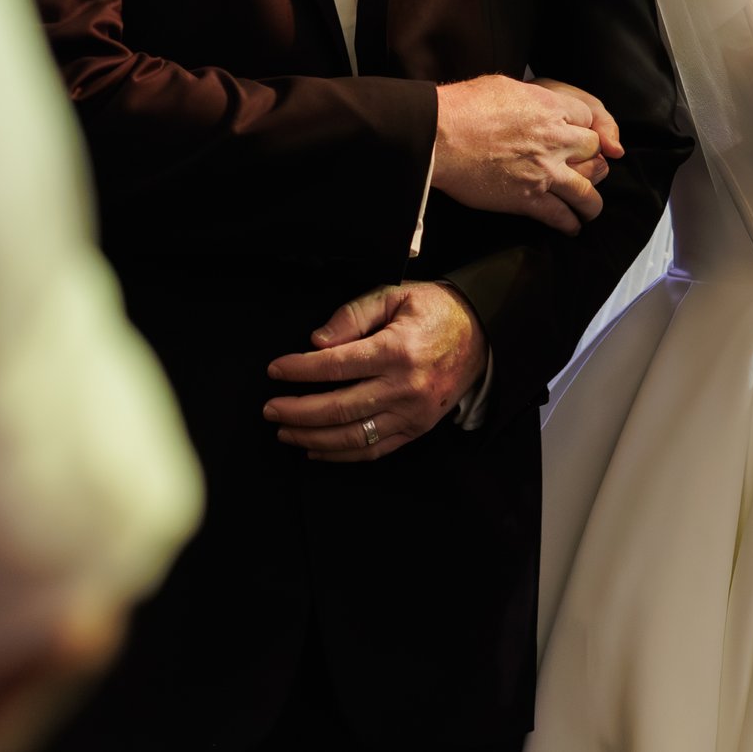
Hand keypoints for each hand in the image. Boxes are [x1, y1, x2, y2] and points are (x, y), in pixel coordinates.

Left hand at [262, 282, 486, 461]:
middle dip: (296, 410)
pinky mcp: (416, 428)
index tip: (276, 370)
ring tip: (284, 429)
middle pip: (337, 407)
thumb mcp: (395, 296)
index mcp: (397, 350)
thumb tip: (317, 342)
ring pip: (351, 436)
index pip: (335, 366)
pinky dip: (340, 455)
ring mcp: (412, 413)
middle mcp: (404, 387)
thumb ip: (353, 315)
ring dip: (311, 436)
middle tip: (270, 408)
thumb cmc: (435, 312)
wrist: (482, 335)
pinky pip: (373, 450)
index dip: (299, 370)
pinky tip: (315, 448)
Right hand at [432, 74, 607, 234]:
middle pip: (594, 152)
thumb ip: (529, 96)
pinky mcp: (528, 198)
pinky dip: (569, 223)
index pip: (589, 118)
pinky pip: (561, 215)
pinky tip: (571, 226)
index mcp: (550, 108)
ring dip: (590, 203)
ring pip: (587, 192)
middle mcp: (555, 140)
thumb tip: (530, 102)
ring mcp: (544, 172)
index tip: (582, 139)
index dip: (588, 129)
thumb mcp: (504, 86)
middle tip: (588, 171)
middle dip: (593, 161)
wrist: (440, 137)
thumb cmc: (463, 107)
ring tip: (588, 209)